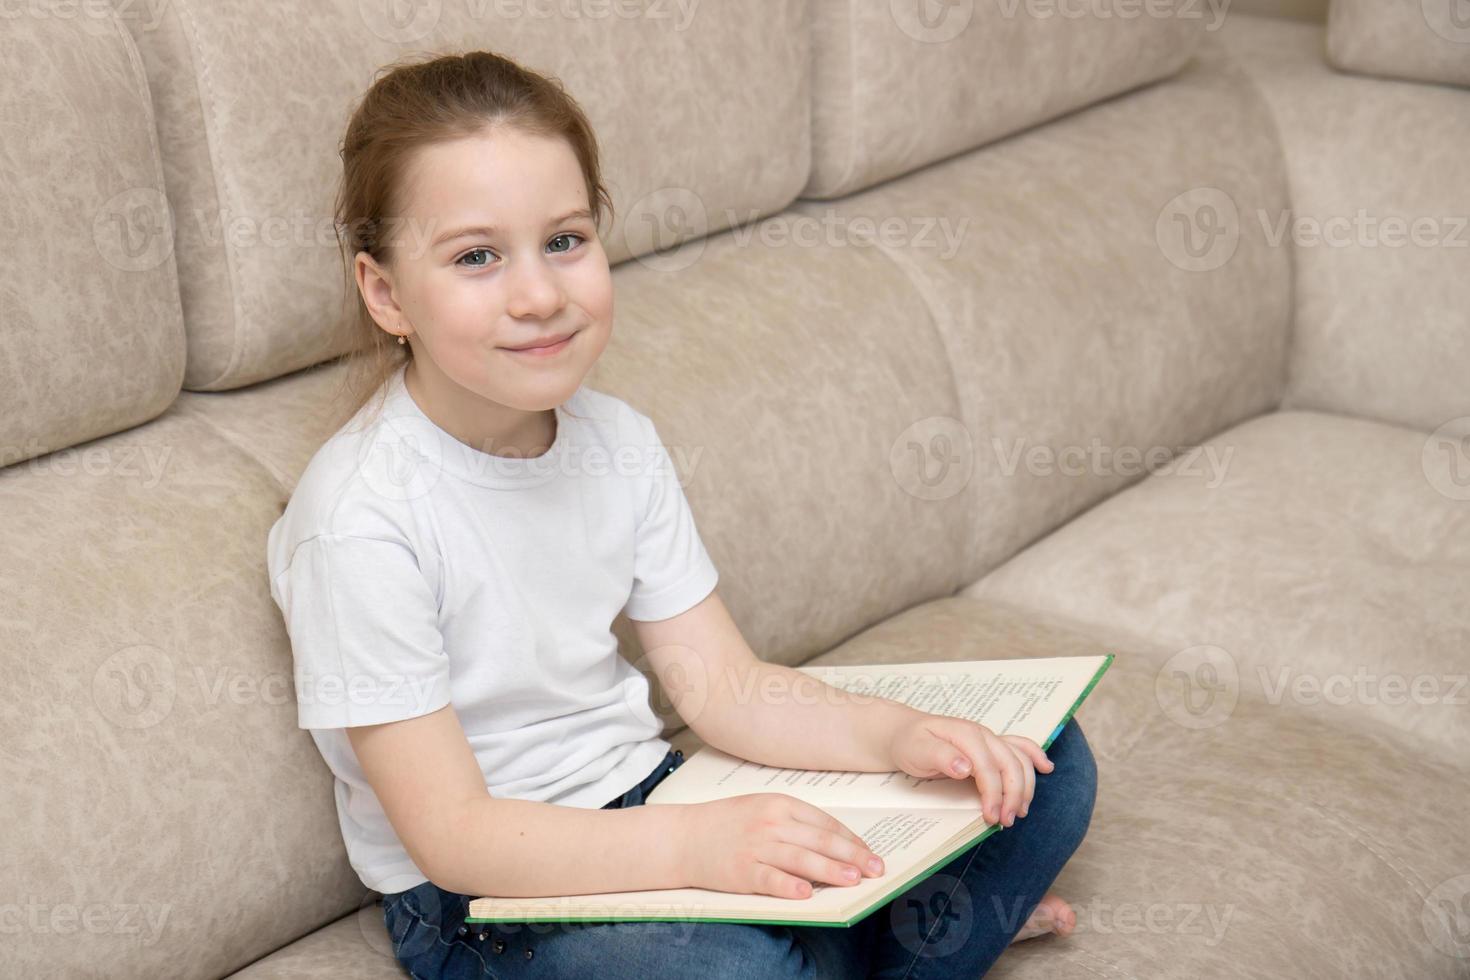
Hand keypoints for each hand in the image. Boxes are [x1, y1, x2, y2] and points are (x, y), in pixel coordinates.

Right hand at [676, 795, 885, 900]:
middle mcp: (770, 823)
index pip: (824, 822)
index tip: (870, 853)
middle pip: (820, 840)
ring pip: (802, 859)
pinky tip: (807, 893)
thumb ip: (794, 823)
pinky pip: (770, 879)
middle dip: (852, 855)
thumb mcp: (761, 809)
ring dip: (831, 870)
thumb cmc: (725, 824)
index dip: (851, 839)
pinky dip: (790, 886)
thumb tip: (833, 843)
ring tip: (854, 880)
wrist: (682, 837)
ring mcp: (755, 847)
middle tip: (876, 869)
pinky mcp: (740, 871)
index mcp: (778, 804)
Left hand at [886, 714, 1052, 827]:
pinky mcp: (992, 746)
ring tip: (1018, 812)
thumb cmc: (909, 743)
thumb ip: (939, 756)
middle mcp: (983, 735)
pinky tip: (1046, 768)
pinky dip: (1035, 756)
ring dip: (1025, 786)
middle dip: (1013, 795)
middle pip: (1011, 765)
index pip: (988, 768)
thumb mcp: (916, 750)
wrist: (904, 732)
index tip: (990, 818)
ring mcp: (990, 739)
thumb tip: (965, 767)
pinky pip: (1020, 747)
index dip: (993, 794)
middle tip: (1005, 822)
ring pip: (1020, 760)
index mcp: (966, 734)